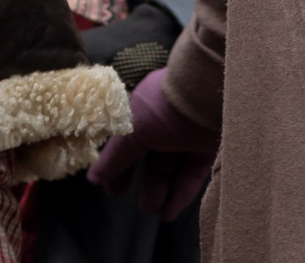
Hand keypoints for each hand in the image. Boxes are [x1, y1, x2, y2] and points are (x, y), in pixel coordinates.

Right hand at [87, 68, 216, 220]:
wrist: (210, 92)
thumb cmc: (165, 107)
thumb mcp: (133, 130)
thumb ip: (116, 155)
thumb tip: (94, 177)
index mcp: (147, 106)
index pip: (130, 139)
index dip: (119, 164)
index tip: (112, 188)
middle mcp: (168, 119)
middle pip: (154, 156)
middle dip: (146, 182)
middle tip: (137, 204)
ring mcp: (191, 132)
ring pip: (174, 166)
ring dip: (162, 190)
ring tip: (153, 211)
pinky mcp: (211, 145)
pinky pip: (193, 171)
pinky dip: (181, 192)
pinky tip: (169, 212)